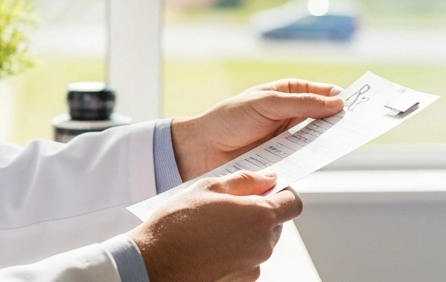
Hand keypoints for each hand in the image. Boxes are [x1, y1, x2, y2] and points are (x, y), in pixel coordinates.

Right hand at [128, 170, 300, 281]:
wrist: (152, 264)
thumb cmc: (176, 224)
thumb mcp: (208, 187)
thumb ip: (245, 181)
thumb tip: (269, 179)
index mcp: (259, 217)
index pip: (293, 203)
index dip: (282, 194)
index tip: (265, 190)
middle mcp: (262, 245)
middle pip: (276, 224)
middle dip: (259, 213)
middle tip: (229, 207)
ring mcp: (252, 267)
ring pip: (260, 243)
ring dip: (245, 234)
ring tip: (213, 228)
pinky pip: (246, 261)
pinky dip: (235, 253)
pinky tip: (210, 247)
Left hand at [172, 79, 344, 179]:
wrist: (201, 149)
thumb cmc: (229, 118)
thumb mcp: (266, 103)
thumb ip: (302, 104)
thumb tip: (337, 103)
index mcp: (288, 94)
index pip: (323, 93)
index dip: (341, 97)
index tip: (359, 104)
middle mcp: (291, 116)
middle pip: (324, 118)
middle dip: (340, 120)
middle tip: (358, 125)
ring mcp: (288, 140)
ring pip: (317, 140)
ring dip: (328, 141)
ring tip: (343, 141)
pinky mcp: (283, 161)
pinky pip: (304, 159)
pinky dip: (313, 159)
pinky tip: (321, 158)